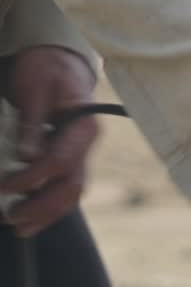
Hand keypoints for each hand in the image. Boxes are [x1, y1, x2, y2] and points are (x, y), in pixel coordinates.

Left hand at [1, 46, 97, 236]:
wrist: (58, 61)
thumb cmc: (46, 69)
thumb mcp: (36, 88)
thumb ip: (33, 122)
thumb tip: (27, 156)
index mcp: (84, 124)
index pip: (60, 161)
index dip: (31, 178)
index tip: (5, 186)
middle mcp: (87, 143)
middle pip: (71, 186)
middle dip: (42, 207)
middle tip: (12, 217)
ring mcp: (80, 152)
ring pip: (71, 193)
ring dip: (46, 214)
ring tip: (18, 225)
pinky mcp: (70, 158)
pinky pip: (65, 188)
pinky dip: (49, 206)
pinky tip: (29, 218)